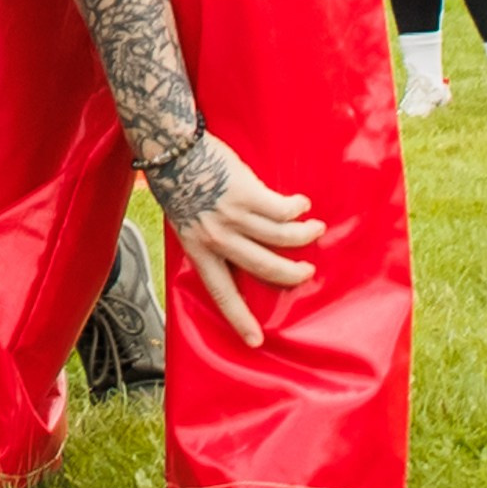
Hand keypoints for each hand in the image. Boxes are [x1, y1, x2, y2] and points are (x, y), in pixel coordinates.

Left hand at [145, 132, 323, 349]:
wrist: (171, 146)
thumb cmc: (176, 180)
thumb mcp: (184, 220)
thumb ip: (207, 239)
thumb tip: (232, 252)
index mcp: (199, 249)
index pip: (222, 292)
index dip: (240, 318)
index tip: (255, 341)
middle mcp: (217, 238)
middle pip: (265, 268)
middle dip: (291, 275)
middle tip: (306, 272)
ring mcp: (233, 216)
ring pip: (282, 238)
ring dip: (304, 236)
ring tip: (315, 230)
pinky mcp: (247, 194)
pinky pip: (283, 210)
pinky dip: (297, 208)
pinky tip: (302, 205)